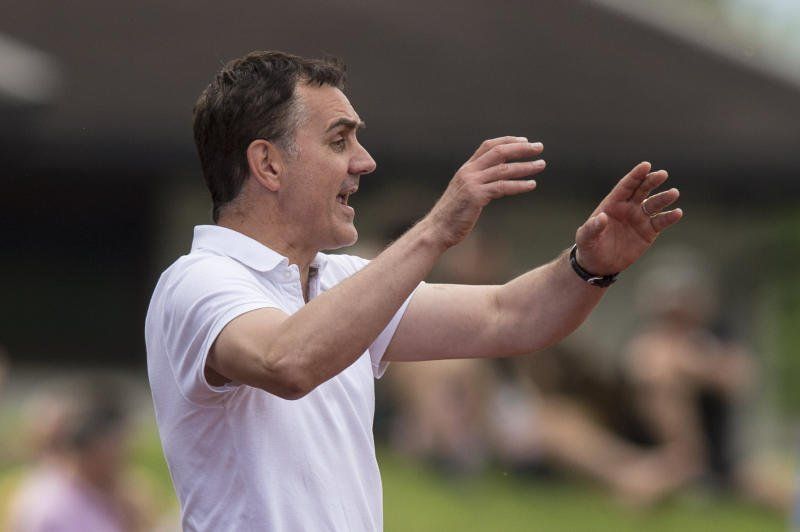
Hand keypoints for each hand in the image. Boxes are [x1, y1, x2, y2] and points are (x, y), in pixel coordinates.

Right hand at [427, 136, 545, 248]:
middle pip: (499, 152)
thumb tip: (495, 179)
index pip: (488, 146)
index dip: (508, 141)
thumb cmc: (452, 214)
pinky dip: (519, 185)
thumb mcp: (464, 193)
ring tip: (541, 165)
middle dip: (521, 148)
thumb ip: (478, 183)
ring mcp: (472, 183)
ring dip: (525, 166)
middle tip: (539, 148)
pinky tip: (532, 185)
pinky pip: (502, 187)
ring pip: (504, 169)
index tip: (525, 141)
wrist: (437, 229)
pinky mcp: (476, 196)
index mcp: (466, 168)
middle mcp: (469, 171)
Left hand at [575, 162, 681, 274]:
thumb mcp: (585, 238)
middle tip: (662, 174)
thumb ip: (592, 227)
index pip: (626, 186)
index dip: (635, 175)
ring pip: (654, 204)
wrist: (598, 263)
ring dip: (664, 198)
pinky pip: (660, 222)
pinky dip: (669, 217)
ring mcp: (639, 218)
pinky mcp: (648, 232)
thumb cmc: (589, 245)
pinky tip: (677, 213)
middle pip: (642, 190)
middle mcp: (628, 208)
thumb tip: (601, 217)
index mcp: (612, 204)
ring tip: (673, 193)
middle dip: (651, 181)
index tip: (646, 165)